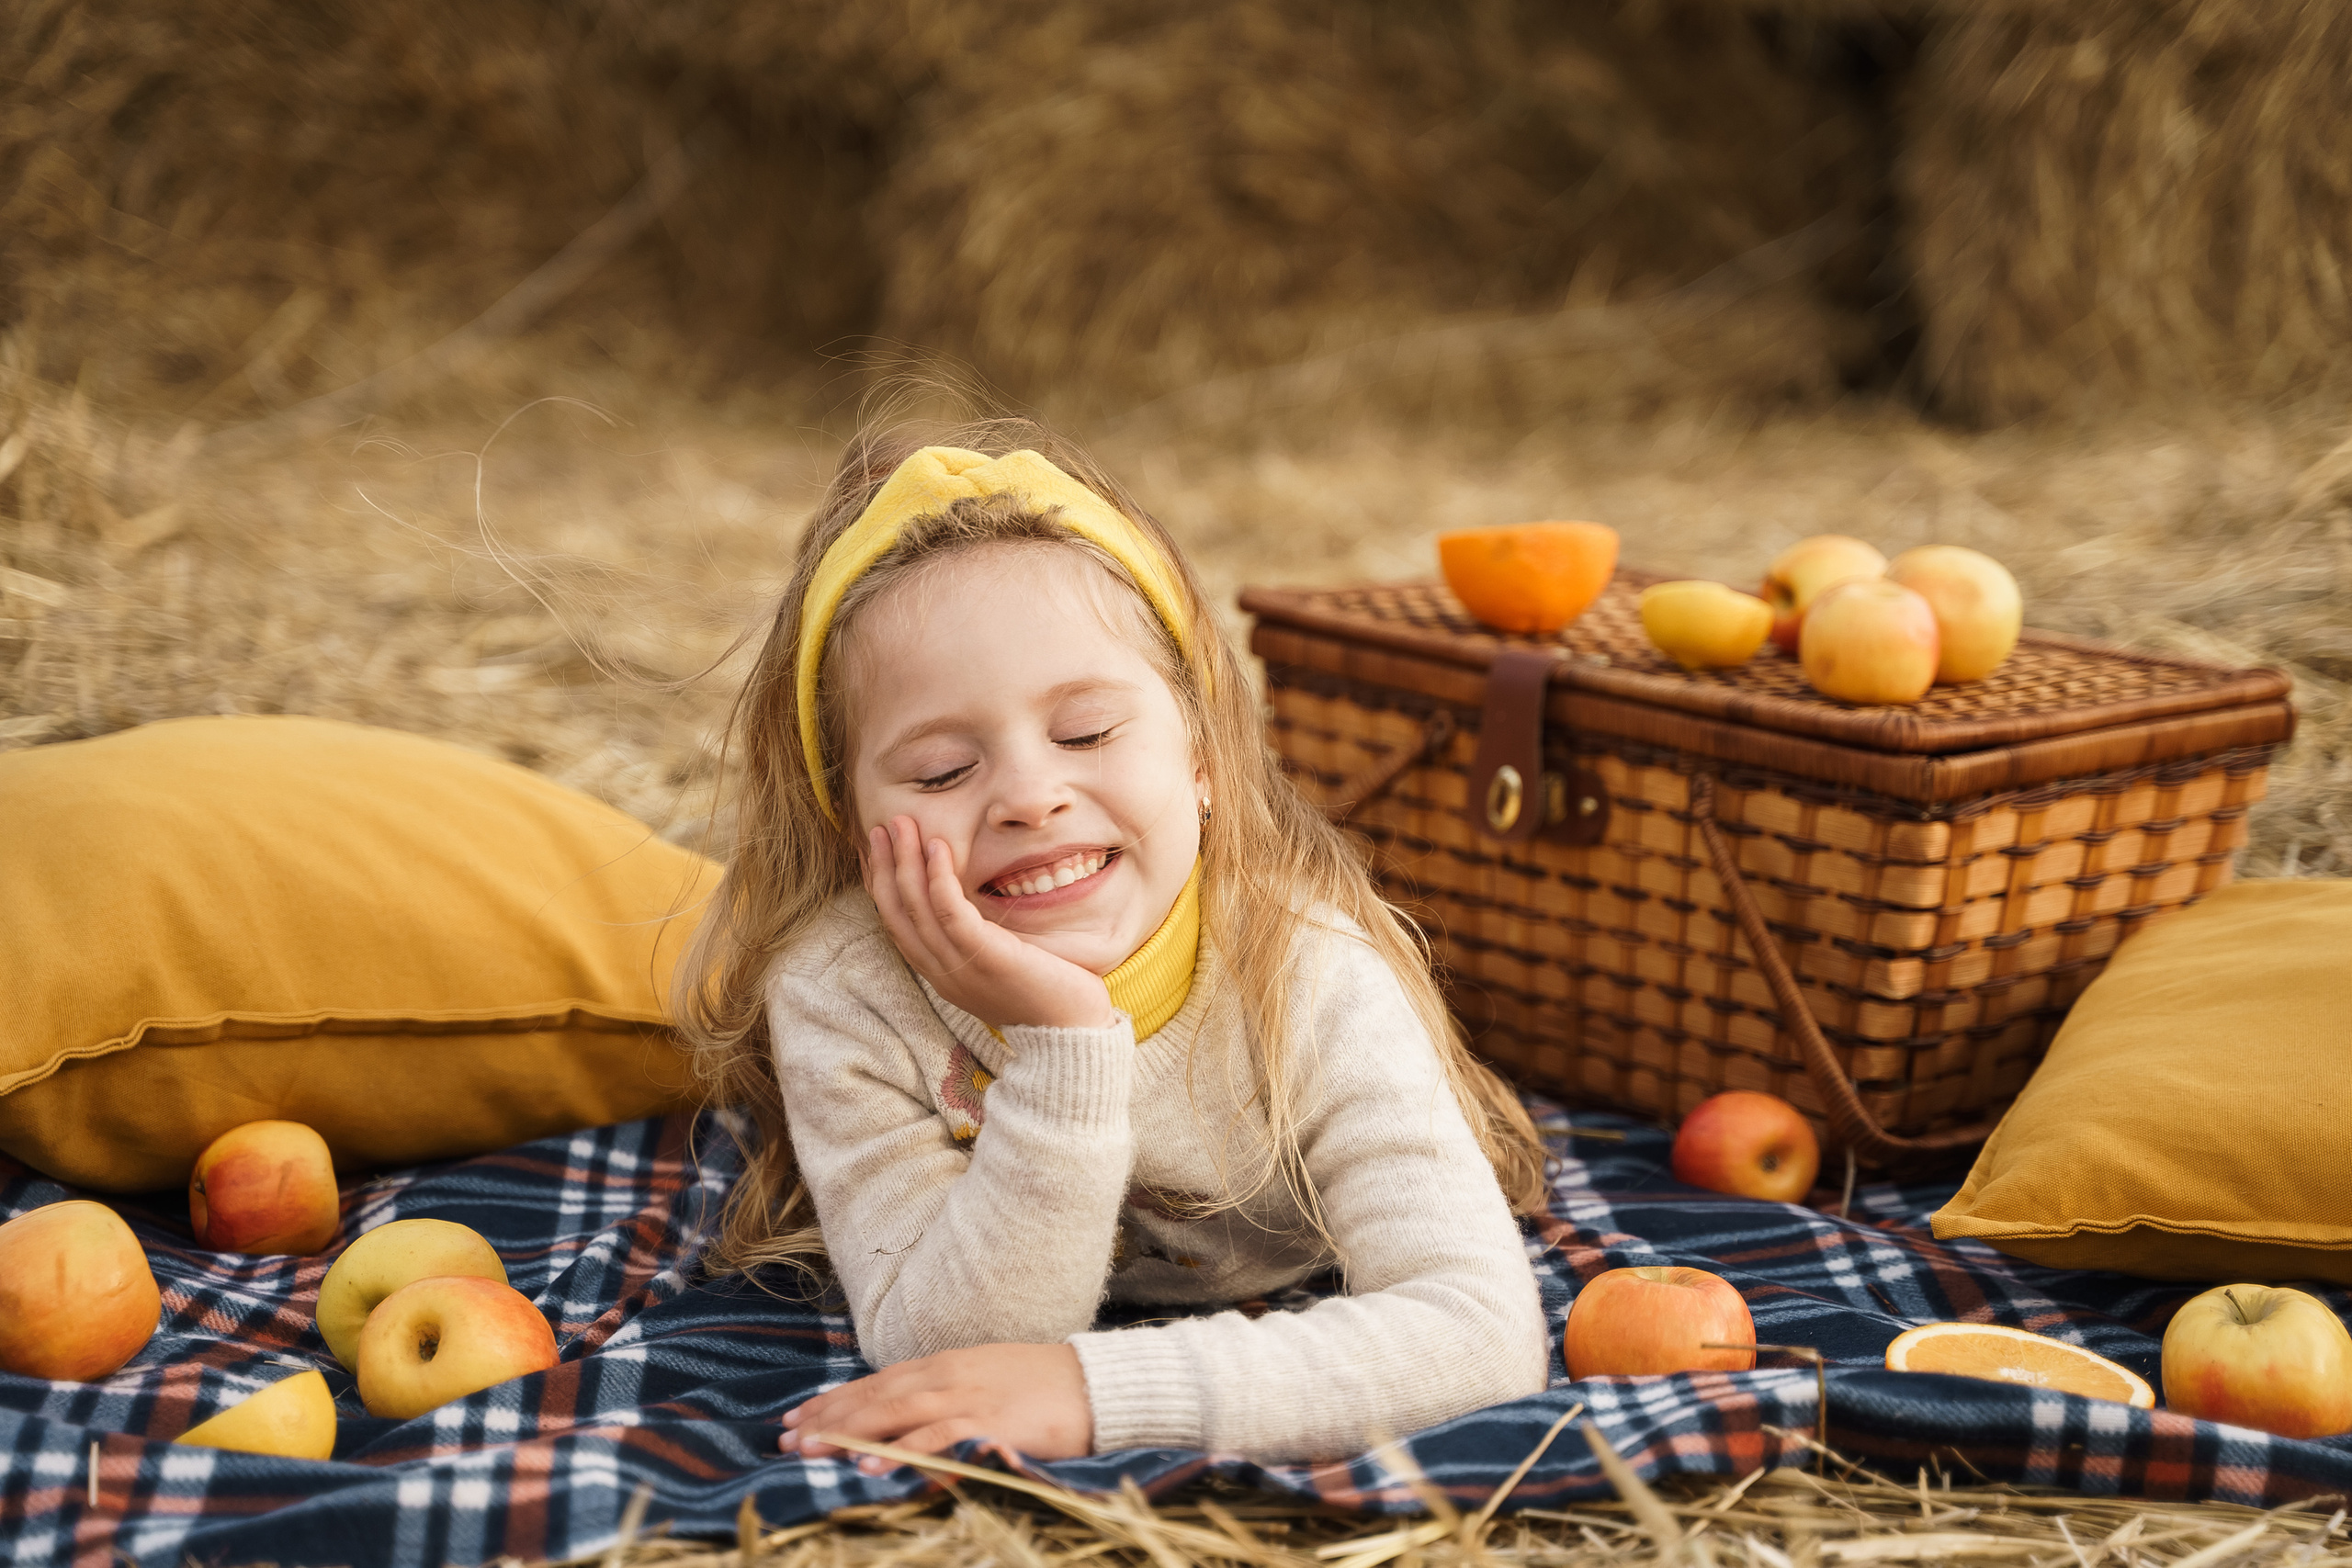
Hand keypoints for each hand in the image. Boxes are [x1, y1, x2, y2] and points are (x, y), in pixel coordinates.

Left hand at [777, 1343, 1092, 1471]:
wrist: (1097, 1383)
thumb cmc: (1043, 1386)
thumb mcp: (984, 1380)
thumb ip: (944, 1394)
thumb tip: (904, 1417)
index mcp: (945, 1364)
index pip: (876, 1381)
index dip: (833, 1400)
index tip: (795, 1417)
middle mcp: (947, 1375)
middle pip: (874, 1395)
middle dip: (826, 1417)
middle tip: (784, 1438)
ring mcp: (967, 1397)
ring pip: (893, 1411)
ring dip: (847, 1431)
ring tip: (808, 1450)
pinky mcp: (989, 1423)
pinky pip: (935, 1437)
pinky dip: (899, 1450)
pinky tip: (869, 1465)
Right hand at [864, 817, 1115, 1030]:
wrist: (1072, 1034)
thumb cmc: (1045, 995)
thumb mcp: (998, 965)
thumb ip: (976, 941)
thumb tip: (967, 907)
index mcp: (940, 974)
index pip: (897, 923)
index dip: (881, 885)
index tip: (875, 850)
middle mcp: (941, 972)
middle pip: (898, 912)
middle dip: (885, 866)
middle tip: (880, 827)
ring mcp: (960, 966)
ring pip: (917, 907)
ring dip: (905, 861)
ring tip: (901, 824)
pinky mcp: (985, 957)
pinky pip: (950, 911)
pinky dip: (939, 877)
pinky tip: (939, 847)